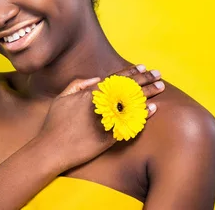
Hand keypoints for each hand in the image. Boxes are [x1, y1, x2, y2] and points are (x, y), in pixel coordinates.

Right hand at [37, 64, 163, 170]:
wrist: (53, 148)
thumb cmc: (54, 123)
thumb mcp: (62, 97)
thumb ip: (78, 84)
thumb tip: (96, 78)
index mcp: (90, 93)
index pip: (115, 78)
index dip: (130, 71)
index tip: (143, 67)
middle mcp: (101, 104)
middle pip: (128, 88)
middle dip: (145, 79)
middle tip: (158, 74)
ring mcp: (107, 119)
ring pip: (133, 102)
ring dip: (148, 94)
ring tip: (161, 87)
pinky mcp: (111, 135)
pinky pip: (132, 122)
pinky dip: (143, 115)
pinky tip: (153, 109)